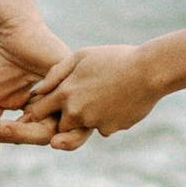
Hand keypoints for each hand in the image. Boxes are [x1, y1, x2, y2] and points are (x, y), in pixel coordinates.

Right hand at [0, 6, 69, 170]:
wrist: (8, 32)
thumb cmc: (1, 64)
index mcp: (42, 114)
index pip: (32, 136)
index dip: (10, 136)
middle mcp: (57, 106)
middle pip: (48, 133)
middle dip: (20, 133)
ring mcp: (67, 91)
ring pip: (58, 120)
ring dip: (32, 121)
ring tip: (13, 117)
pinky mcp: (72, 74)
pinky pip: (66, 97)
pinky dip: (47, 100)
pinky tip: (32, 97)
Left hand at [24, 43, 163, 146]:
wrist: (148, 71)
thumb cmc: (114, 58)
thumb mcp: (81, 56)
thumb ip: (56, 74)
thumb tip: (37, 91)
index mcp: (65, 93)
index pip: (38, 111)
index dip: (42, 109)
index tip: (49, 104)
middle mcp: (76, 112)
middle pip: (59, 125)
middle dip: (66, 117)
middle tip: (85, 97)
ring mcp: (93, 123)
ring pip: (82, 126)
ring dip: (88, 117)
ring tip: (104, 94)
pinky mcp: (110, 130)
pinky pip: (102, 128)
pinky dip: (107, 119)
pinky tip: (119, 101)